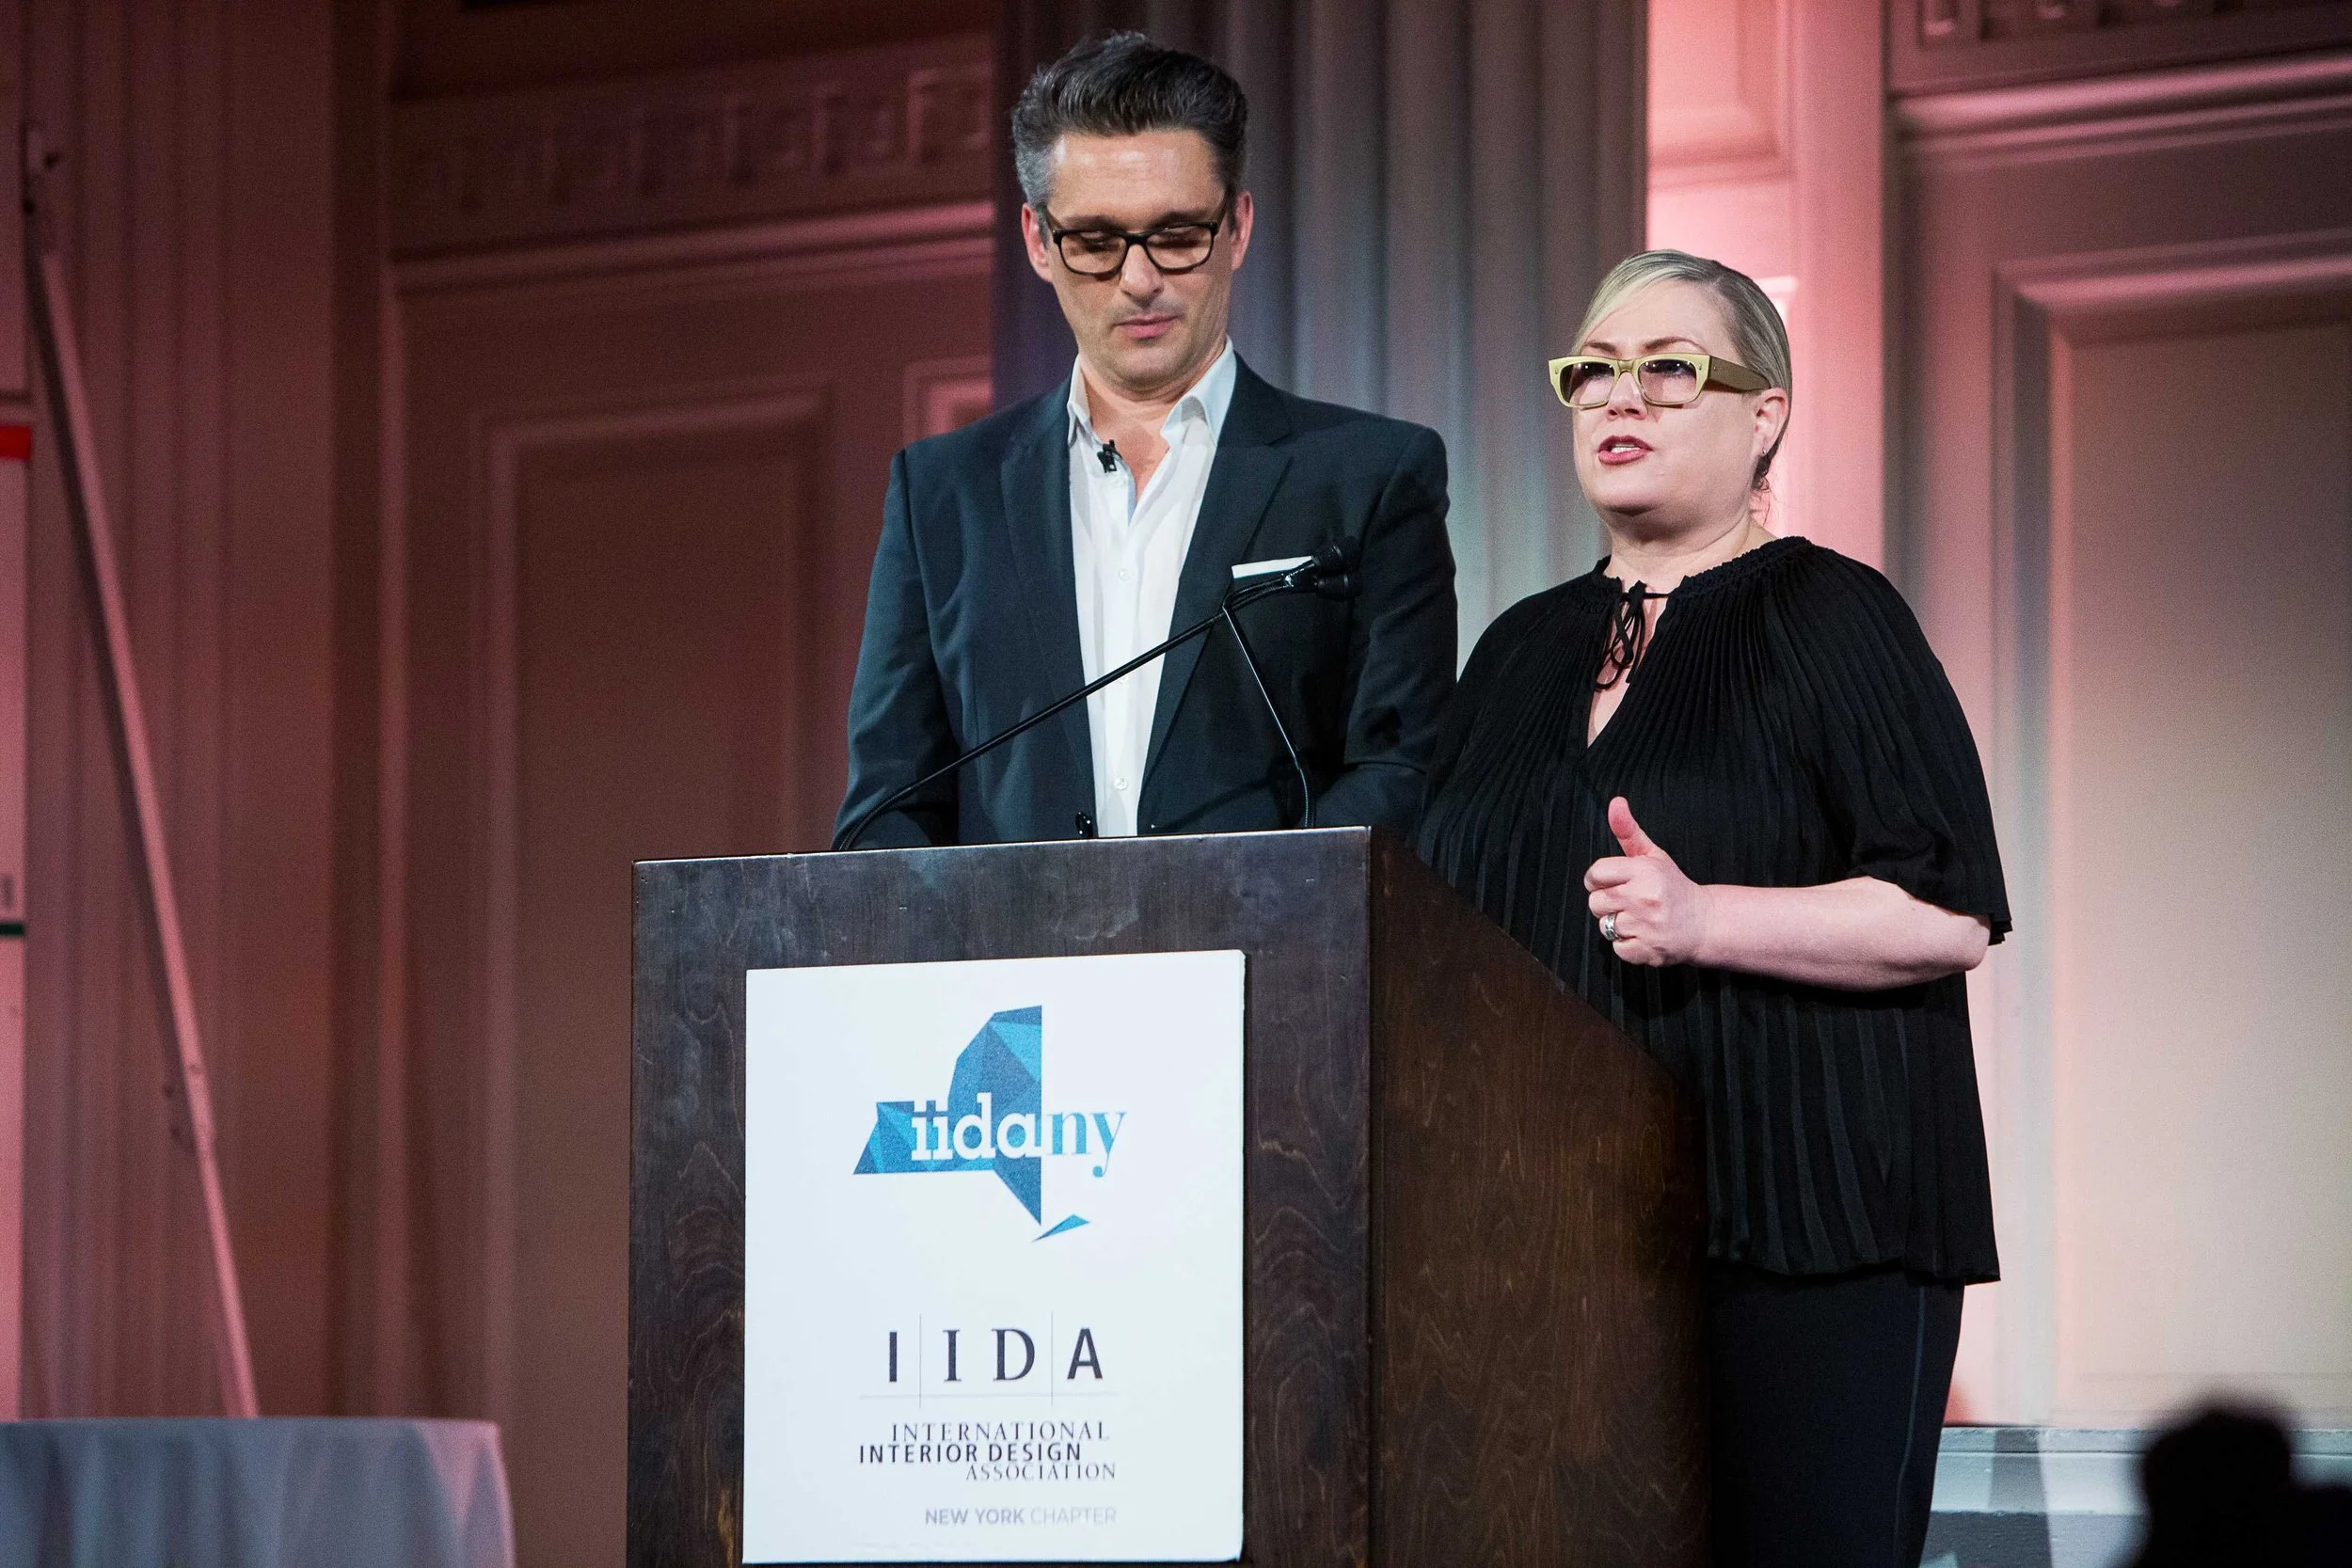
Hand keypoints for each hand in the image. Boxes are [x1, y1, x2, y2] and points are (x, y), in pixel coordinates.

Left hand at [1585, 797, 1710, 966]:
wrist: (1703, 923)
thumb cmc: (1673, 887)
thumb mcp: (1653, 855)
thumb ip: (1628, 831)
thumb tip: (1615, 803)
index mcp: (1644, 872)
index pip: (1595, 873)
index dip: (1598, 879)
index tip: (1610, 883)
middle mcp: (1644, 898)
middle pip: (1595, 902)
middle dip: (1607, 903)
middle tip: (1629, 902)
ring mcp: (1646, 926)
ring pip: (1605, 926)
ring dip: (1618, 924)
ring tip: (1639, 919)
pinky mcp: (1648, 950)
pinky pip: (1617, 948)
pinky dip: (1627, 944)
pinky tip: (1644, 934)